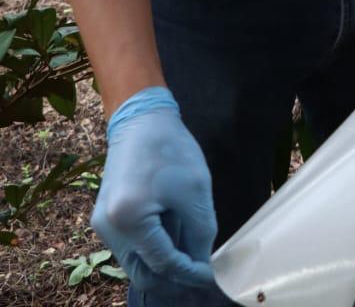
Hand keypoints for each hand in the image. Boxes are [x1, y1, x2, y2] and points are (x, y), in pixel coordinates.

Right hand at [92, 87, 216, 292]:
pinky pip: (130, 246)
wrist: (141, 118)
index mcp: (128, 218)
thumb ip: (201, 233)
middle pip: (142, 272)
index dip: (190, 272)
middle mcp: (108, 227)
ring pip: (135, 262)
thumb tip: (202, 265)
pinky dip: (152, 248)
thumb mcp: (195, 190)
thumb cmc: (170, 149)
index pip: (162, 263)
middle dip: (173, 277)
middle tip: (199, 270)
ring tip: (189, 248)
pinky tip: (173, 234)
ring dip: (162, 262)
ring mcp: (102, 224)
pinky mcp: (104, 218)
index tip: (211, 275)